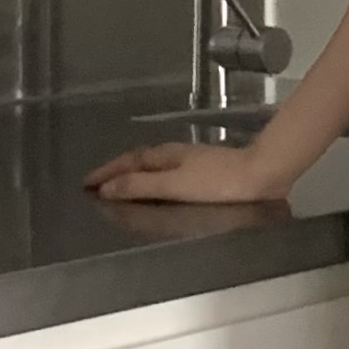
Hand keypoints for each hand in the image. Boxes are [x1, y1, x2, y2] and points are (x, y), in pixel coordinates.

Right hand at [83, 138, 288, 205]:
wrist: (262, 176)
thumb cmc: (220, 182)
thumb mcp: (174, 185)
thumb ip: (141, 186)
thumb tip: (108, 188)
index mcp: (164, 156)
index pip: (126, 163)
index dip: (105, 173)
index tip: (86, 184)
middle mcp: (175, 156)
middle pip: (137, 162)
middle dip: (115, 173)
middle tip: (96, 186)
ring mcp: (191, 164)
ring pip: (153, 168)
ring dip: (134, 177)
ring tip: (121, 190)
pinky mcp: (206, 174)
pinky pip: (169, 176)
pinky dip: (154, 182)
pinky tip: (160, 192)